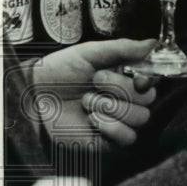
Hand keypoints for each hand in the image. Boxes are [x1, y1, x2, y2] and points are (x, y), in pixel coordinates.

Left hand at [29, 38, 157, 146]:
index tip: (133, 75)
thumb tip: (153, 43)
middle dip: (119, 89)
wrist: (33, 95)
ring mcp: (119, 122)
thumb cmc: (59, 71)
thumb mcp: (90, 52)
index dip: (146, 80)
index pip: (152, 82)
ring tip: (87, 101)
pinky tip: (92, 120)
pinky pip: (127, 137)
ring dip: (112, 107)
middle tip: (95, 82)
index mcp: (125, 79)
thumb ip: (123, 48)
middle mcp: (126, 101)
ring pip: (140, 118)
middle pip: (148, 100)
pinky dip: (111, 127)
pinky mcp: (108, 142)